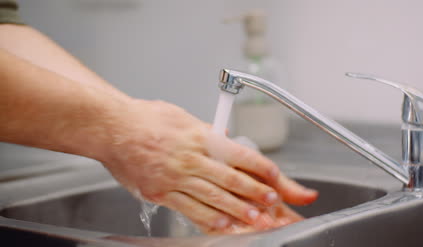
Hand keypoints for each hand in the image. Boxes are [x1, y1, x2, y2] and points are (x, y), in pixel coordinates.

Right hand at [100, 99, 317, 231]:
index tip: (274, 176)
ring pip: (214, 198)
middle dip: (255, 192)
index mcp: (200, 137)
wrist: (113, 129)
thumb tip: (224, 137)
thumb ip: (205, 131)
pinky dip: (210, 219)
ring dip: (238, 210)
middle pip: (231, 179)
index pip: (239, 153)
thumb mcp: (182, 116)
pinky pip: (190, 209)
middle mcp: (191, 159)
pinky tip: (224, 225)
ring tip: (256, 219)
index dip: (260, 167)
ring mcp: (176, 178)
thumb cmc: (145, 119)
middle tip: (273, 202)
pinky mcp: (162, 193)